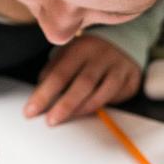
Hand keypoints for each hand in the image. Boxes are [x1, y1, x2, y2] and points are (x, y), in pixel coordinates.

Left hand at [23, 35, 140, 124]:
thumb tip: (40, 94)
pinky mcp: (132, 78)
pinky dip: (105, 105)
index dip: (44, 94)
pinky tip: (94, 108)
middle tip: (51, 121)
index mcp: (80, 47)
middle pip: (83, 83)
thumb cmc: (88, 54)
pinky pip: (118, 96)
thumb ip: (54, 72)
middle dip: (65, 105)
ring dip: (85, 108)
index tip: (31, 111)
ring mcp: (119, 66)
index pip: (59, 73)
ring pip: (103, 92)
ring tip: (70, 118)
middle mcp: (102, 55)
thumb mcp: (68, 55)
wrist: (123, 42)